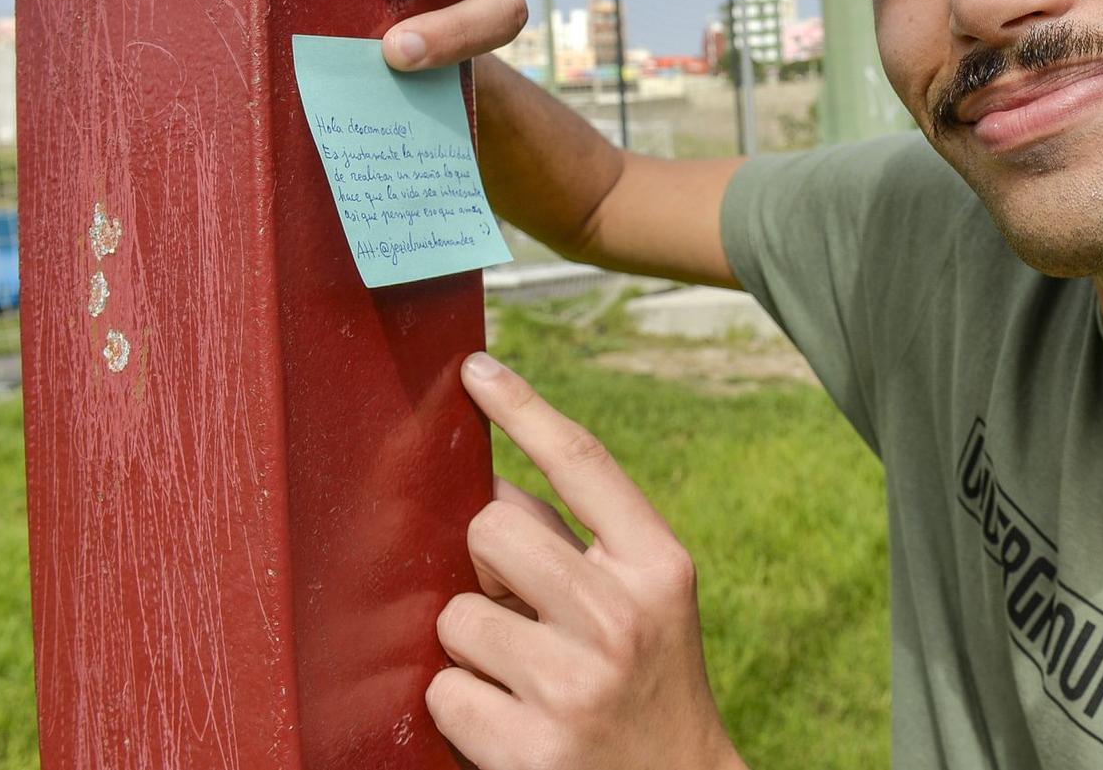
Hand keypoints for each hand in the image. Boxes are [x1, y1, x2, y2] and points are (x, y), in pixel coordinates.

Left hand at [428, 353, 743, 769]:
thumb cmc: (646, 683)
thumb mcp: (644, 604)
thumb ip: (579, 546)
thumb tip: (483, 485)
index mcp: (658, 565)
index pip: (583, 462)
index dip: (523, 408)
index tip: (474, 369)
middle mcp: (623, 615)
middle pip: (494, 528)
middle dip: (483, 565)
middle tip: (516, 608)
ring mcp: (576, 684)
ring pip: (457, 615)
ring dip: (471, 647)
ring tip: (521, 678)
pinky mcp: (532, 748)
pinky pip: (444, 690)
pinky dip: (462, 708)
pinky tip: (509, 724)